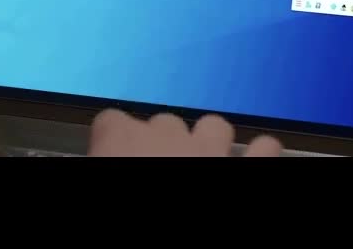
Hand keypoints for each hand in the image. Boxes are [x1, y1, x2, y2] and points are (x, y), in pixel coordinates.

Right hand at [87, 109, 282, 156]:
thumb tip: (87, 159)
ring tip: (205, 160)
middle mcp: (166, 137)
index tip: (111, 154)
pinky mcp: (249, 168)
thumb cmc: (126, 231)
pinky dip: (264, 152)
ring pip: (213, 125)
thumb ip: (93, 162)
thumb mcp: (94, 172)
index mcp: (120, 142)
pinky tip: (259, 158)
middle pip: (162, 122)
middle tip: (159, 167)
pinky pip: (265, 148)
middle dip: (162, 143)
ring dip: (210, 141)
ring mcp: (211, 150)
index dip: (111, 139)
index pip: (110, 121)